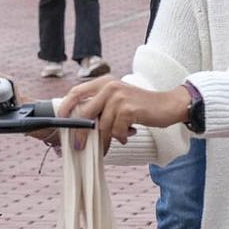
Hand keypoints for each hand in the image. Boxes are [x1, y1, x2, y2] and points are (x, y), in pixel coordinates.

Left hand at [59, 76, 189, 152]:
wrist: (168, 105)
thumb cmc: (140, 106)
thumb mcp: (118, 99)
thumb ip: (101, 106)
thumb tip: (79, 124)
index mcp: (104, 82)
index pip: (77, 92)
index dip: (66, 106)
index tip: (60, 119)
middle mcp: (110, 87)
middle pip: (86, 113)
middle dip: (81, 132)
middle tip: (79, 146)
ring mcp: (119, 97)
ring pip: (102, 126)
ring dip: (108, 138)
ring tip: (118, 138)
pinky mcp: (128, 109)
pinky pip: (116, 131)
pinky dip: (121, 136)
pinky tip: (129, 134)